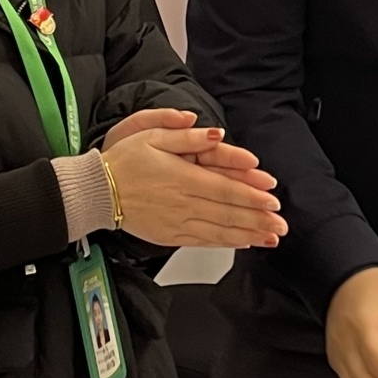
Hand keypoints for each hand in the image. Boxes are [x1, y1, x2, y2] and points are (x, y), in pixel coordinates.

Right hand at [102, 122, 286, 249]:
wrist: (96, 191)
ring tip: (270, 238)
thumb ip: (187, 135)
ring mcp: (177, 222)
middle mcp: (182, 202)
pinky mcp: (170, 236)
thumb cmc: (124, 161)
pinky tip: (242, 242)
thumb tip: (216, 134)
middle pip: (228, 213)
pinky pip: (203, 241)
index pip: (225, 188)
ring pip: (219, 231)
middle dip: (258, 220)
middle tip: (282, 225)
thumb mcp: (151, 135)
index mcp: (182, 177)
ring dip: (248, 235)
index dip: (251, 196)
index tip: (272, 200)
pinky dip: (225, 243)